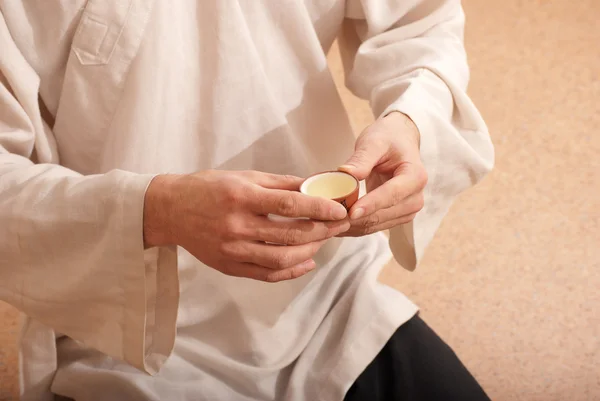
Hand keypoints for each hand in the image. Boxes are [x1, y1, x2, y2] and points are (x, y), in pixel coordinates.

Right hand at [143, 170, 349, 281]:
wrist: (171, 211)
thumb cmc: (209, 188)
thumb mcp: (243, 177)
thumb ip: (280, 183)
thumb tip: (315, 186)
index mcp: (241, 197)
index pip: (289, 205)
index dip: (319, 208)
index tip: (340, 209)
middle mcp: (237, 225)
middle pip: (290, 234)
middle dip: (322, 230)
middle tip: (341, 224)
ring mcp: (232, 250)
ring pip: (282, 258)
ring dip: (310, 250)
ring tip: (324, 240)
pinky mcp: (228, 267)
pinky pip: (266, 274)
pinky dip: (291, 271)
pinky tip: (307, 261)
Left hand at [338, 112, 426, 236]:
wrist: (399, 142)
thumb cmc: (388, 139)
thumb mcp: (374, 142)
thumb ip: (361, 159)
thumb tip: (345, 174)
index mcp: (415, 176)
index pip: (392, 194)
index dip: (371, 205)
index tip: (350, 212)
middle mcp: (415, 197)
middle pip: (383, 215)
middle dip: (356, 220)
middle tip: (328, 220)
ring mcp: (407, 210)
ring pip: (377, 225)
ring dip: (353, 227)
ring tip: (327, 224)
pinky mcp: (396, 217)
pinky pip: (373, 227)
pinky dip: (355, 227)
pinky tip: (336, 225)